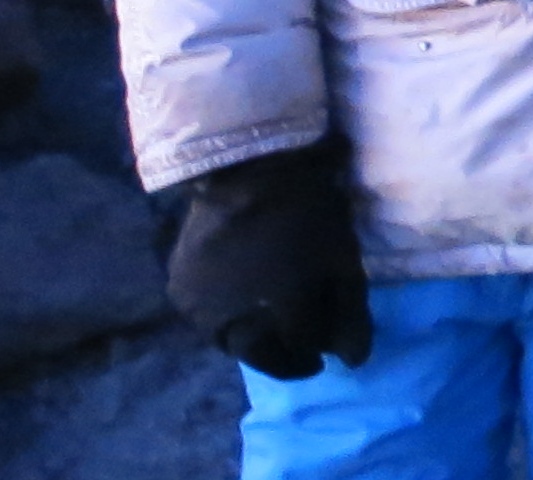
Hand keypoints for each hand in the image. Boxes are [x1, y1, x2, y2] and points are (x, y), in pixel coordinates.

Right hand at [167, 139, 372, 379]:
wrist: (247, 170)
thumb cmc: (307, 213)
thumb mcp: (344, 260)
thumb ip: (351, 315)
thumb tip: (353, 362)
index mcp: (282, 311)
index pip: (301, 351)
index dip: (314, 353)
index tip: (323, 352)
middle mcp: (235, 320)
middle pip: (260, 356)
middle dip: (283, 360)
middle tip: (299, 355)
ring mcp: (200, 308)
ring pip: (229, 342)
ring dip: (252, 343)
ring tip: (270, 330)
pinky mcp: (179, 292)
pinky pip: (204, 318)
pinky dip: (226, 320)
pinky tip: (240, 305)